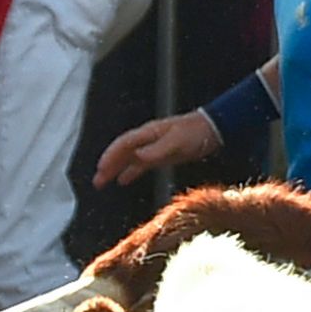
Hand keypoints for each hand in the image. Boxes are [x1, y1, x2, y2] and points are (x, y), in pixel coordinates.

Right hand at [92, 110, 221, 186]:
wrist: (213, 129)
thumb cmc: (196, 133)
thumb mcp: (176, 143)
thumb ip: (156, 151)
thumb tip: (137, 157)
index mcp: (148, 134)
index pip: (123, 144)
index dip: (110, 156)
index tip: (101, 169)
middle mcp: (146, 139)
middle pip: (121, 152)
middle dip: (107, 165)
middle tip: (97, 181)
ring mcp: (152, 147)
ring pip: (128, 159)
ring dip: (114, 170)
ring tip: (103, 182)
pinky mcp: (160, 154)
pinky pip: (139, 164)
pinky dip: (129, 172)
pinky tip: (123, 180)